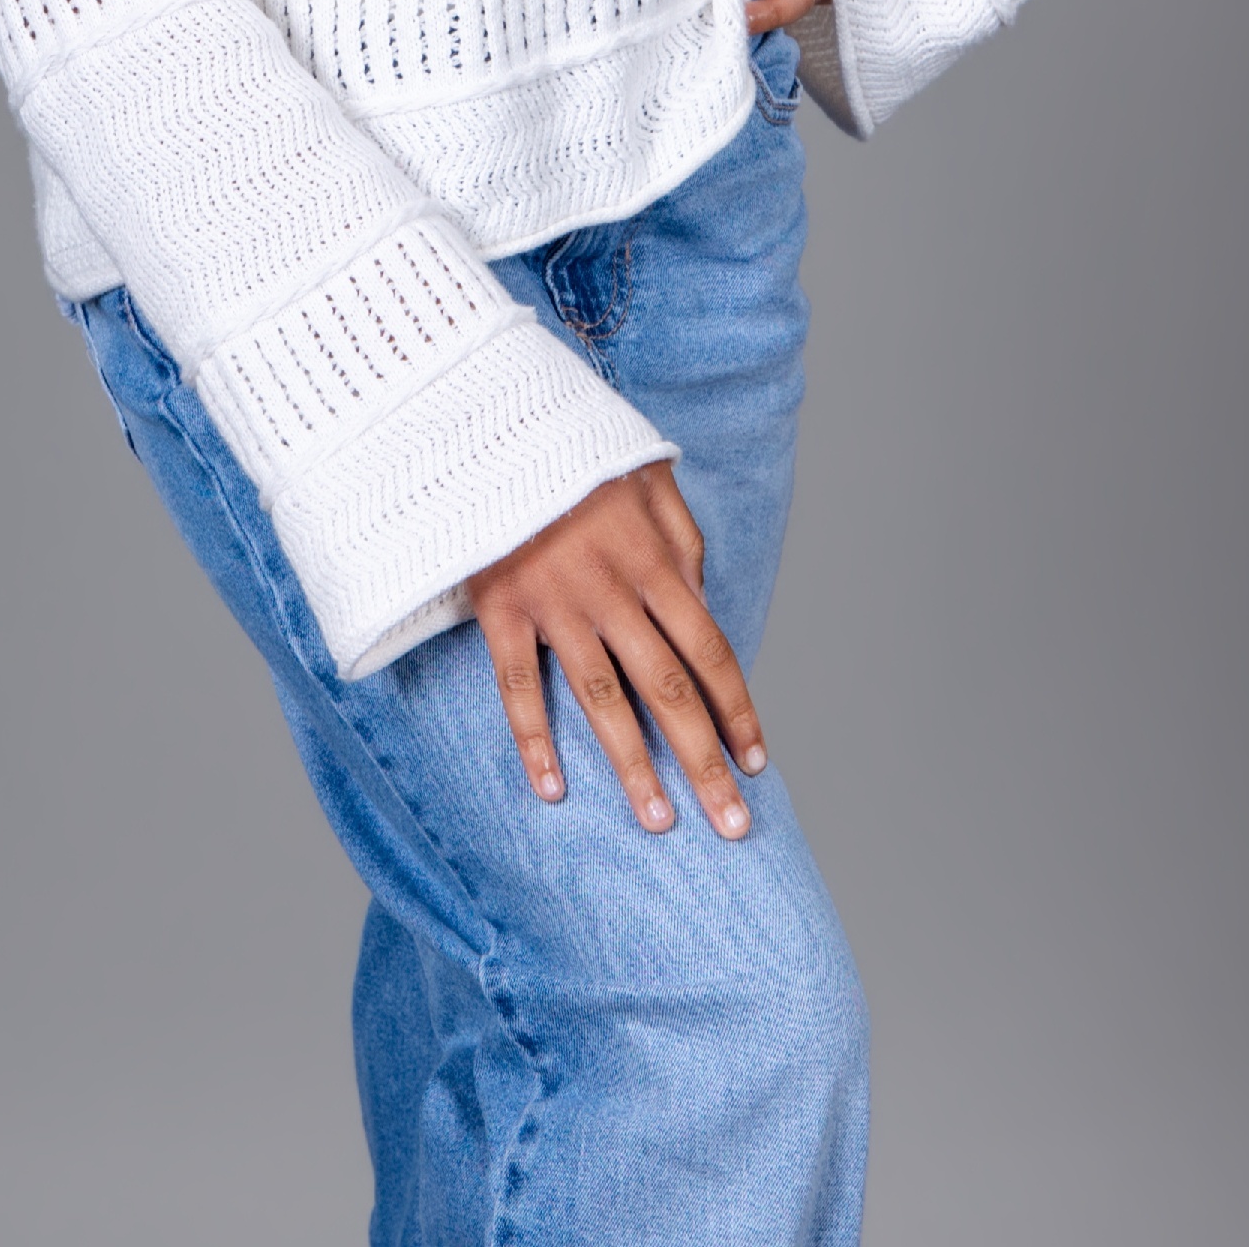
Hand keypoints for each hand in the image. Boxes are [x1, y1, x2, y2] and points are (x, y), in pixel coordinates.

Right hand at [468, 463, 768, 836]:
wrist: (493, 424)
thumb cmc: (577, 450)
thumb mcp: (649, 474)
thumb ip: (684, 538)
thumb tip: (702, 599)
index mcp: (653, 560)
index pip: (708, 650)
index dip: (735, 710)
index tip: (755, 762)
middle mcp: (611, 590)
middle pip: (667, 689)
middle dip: (704, 760)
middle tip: (732, 824)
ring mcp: (555, 604)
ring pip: (602, 700)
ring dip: (634, 767)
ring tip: (660, 821)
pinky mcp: (501, 609)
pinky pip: (518, 686)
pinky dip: (534, 740)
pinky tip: (553, 789)